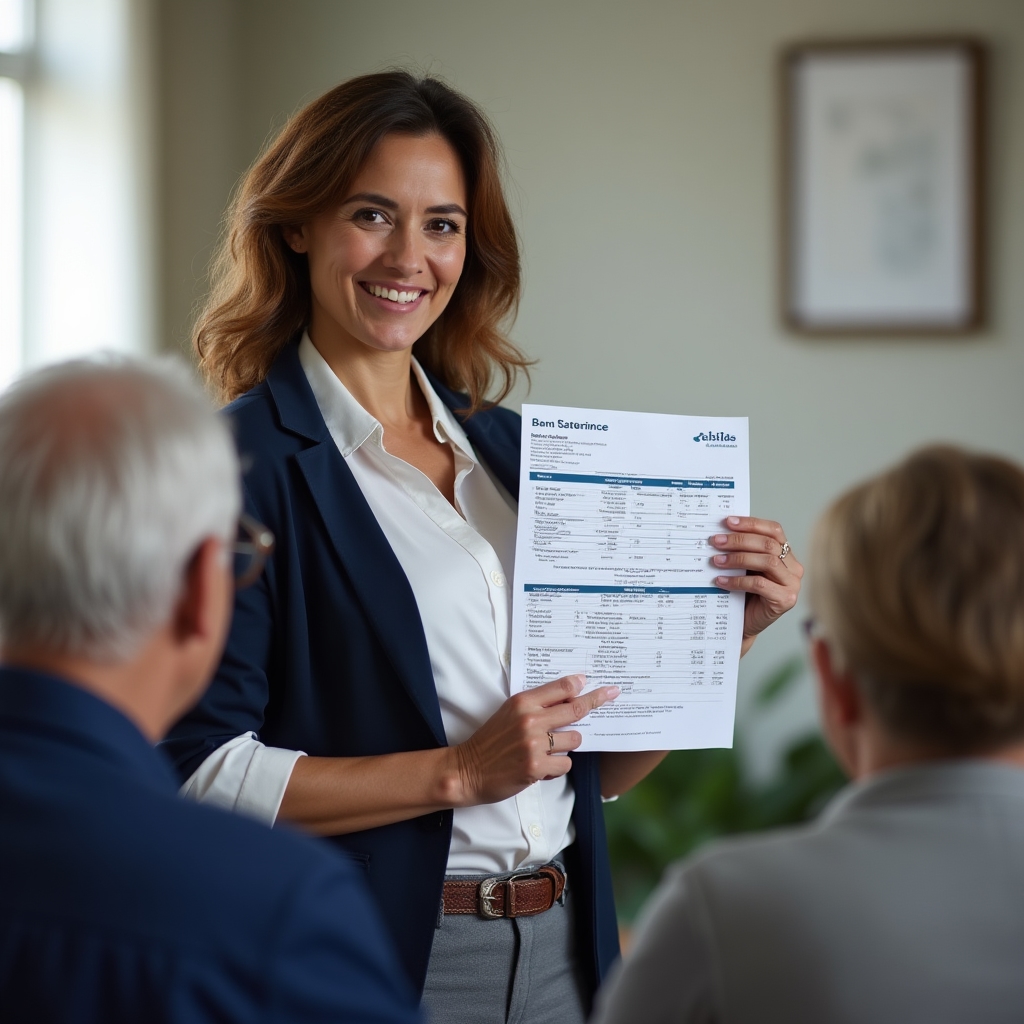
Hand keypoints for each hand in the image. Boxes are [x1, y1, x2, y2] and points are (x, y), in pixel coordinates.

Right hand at [452, 674, 618, 805]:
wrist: (466, 770)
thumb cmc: (490, 742)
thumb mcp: (508, 713)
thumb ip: (535, 705)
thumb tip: (567, 697)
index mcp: (522, 702)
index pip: (560, 687)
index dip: (580, 684)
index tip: (593, 682)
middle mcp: (530, 719)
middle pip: (575, 708)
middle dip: (596, 701)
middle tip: (611, 694)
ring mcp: (534, 743)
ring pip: (574, 739)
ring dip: (567, 745)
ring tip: (548, 750)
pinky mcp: (536, 766)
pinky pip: (565, 763)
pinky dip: (556, 766)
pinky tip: (540, 767)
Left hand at [710, 516, 802, 647]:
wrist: (744, 623)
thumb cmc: (744, 593)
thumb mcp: (744, 567)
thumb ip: (742, 550)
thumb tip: (720, 531)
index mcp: (786, 554)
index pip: (774, 530)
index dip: (751, 523)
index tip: (728, 522)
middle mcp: (794, 567)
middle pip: (769, 544)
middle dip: (739, 540)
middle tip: (715, 541)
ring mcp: (793, 584)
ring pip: (767, 562)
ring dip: (738, 558)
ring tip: (716, 561)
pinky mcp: (786, 600)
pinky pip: (760, 585)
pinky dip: (737, 581)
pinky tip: (721, 580)